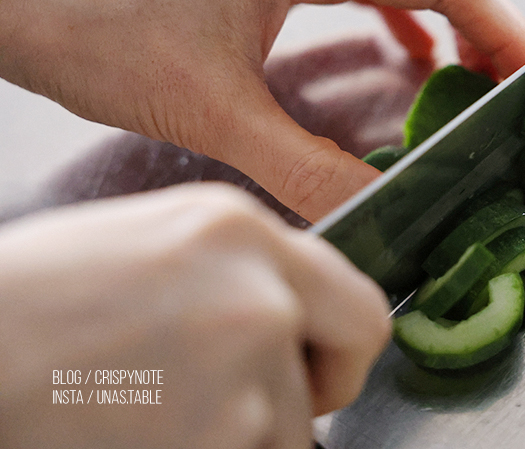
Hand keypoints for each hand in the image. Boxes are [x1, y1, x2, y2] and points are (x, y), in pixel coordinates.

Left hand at [0, 0, 524, 221]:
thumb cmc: (99, 29)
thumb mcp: (215, 111)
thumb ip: (305, 167)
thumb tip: (376, 210)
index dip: (500, 26)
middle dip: (479, 19)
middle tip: (510, 80)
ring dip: (437, 11)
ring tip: (466, 67)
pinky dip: (388, 11)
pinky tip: (394, 50)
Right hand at [0, 183, 390, 448]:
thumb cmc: (35, 304)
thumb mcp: (154, 244)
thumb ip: (238, 270)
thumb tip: (289, 313)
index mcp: (238, 230)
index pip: (357, 301)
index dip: (339, 347)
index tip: (314, 366)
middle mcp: (259, 294)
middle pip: (349, 362)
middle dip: (313, 393)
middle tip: (249, 403)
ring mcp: (245, 371)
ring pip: (287, 430)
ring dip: (237, 433)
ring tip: (155, 410)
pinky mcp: (223, 438)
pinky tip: (147, 432)